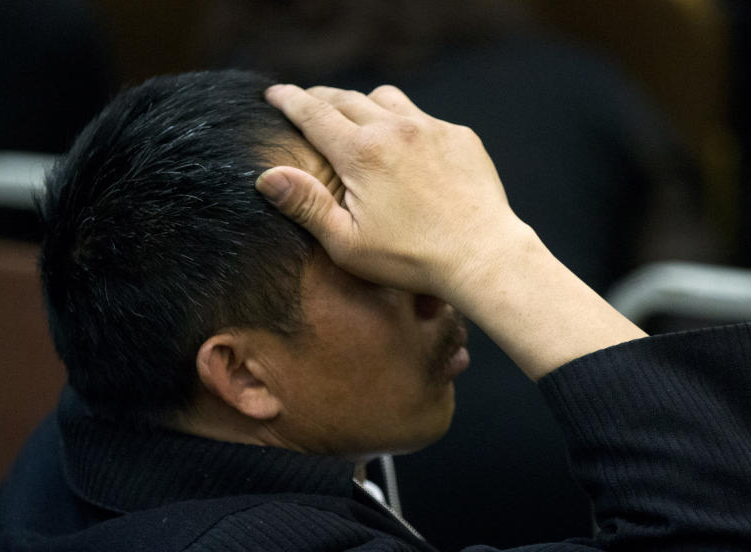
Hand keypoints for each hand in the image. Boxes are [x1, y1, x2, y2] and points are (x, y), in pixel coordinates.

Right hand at [256, 84, 525, 300]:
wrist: (483, 256)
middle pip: (346, 98)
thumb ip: (306, 205)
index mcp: (361, 153)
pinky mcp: (459, 137)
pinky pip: (423, 117)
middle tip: (306, 102)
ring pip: (386, 98)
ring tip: (353, 117)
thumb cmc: (411, 259)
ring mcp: (431, 128)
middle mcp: (395, 129)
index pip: (313, 113)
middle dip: (320, 98)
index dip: (288, 100)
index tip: (272, 93)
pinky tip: (402, 144)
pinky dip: (404, 122)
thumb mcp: (347, 243)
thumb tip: (267, 176)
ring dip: (363, 103)